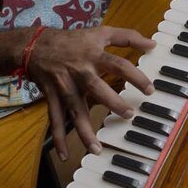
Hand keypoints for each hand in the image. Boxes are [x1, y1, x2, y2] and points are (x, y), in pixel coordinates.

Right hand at [26, 26, 155, 159]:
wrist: (35, 45)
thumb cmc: (73, 40)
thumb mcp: (101, 33)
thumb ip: (128, 37)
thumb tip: (152, 44)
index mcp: (94, 56)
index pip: (118, 65)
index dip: (135, 76)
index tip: (150, 90)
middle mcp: (80, 72)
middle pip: (96, 87)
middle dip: (112, 102)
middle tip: (128, 114)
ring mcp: (65, 87)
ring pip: (74, 110)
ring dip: (84, 131)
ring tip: (97, 149)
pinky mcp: (52, 98)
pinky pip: (55, 120)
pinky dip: (58, 138)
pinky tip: (65, 154)